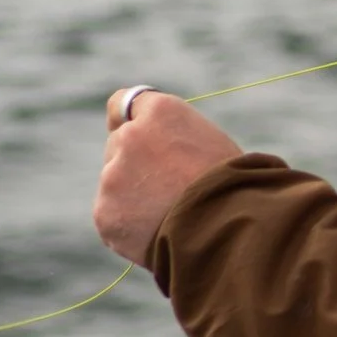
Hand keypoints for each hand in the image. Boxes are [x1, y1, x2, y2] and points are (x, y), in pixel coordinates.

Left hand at [94, 87, 244, 265]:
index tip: (132, 135)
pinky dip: (128, 226)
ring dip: (132, 196)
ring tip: (170, 215)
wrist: (228, 230)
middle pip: (118, 146)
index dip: (126, 121)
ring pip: (114, 183)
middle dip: (135, 163)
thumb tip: (150, 151)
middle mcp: (130, 136)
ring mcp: (112, 175)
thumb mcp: (208, 142)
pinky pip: (112, 216)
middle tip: (168, 188)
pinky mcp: (105, 211)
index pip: (123, 103)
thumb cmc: (232, 186)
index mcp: (160, 112)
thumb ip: (172, 138)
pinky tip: (157, 233)